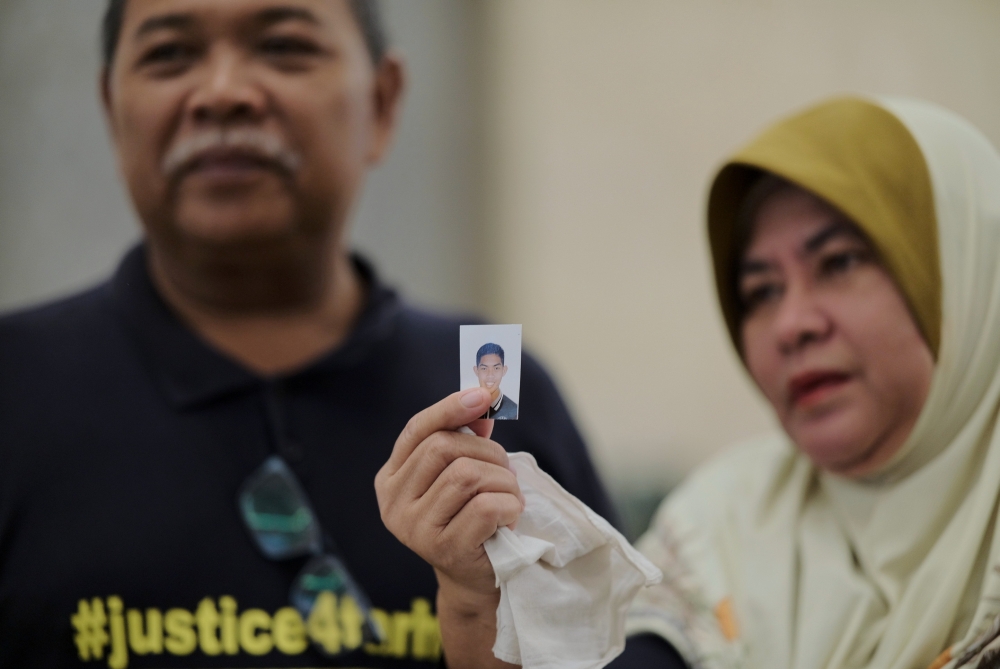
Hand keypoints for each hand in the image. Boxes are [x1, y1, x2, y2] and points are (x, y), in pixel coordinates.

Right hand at [375, 387, 524, 598]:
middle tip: (505, 469)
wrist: (474, 577)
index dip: (449, 408)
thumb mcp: (460, 474)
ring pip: (467, 475)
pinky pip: (486, 506)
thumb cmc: (468, 517)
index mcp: (390, 478)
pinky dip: (509, 504)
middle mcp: (393, 502)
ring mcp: (415, 528)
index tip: (482, 395)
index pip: (416, 430)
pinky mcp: (444, 548)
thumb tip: (481, 397)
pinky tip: (510, 515)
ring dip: (502, 480)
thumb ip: (464, 437)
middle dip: (486, 451)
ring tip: (509, 495)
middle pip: (443, 448)